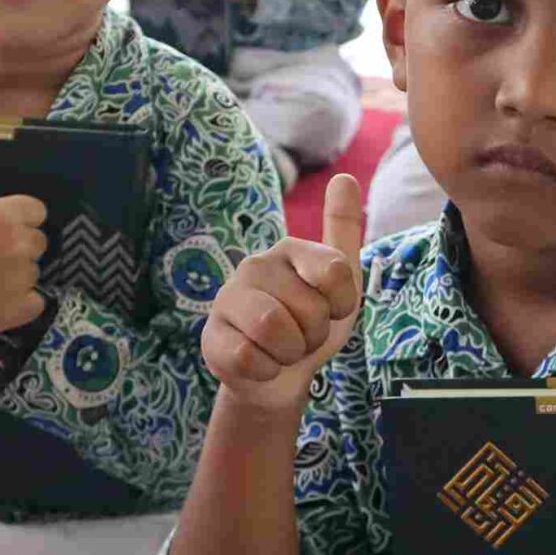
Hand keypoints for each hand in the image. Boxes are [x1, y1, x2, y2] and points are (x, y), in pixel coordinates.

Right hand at [0, 117, 47, 334]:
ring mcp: (21, 279)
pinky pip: (36, 302)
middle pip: (37, 242)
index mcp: (8, 215)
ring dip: (16, 273)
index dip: (17, 218)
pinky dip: (21, 302)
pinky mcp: (18, 309)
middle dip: (17, 246)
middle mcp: (20, 246)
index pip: (36, 212)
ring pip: (34, 272)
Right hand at [202, 174, 362, 411]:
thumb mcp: (342, 283)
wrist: (281, 377)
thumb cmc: (310, 324)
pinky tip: (261, 363)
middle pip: (308, 308)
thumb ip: (344, 231)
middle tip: (302, 336)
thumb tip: (344, 177)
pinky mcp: (210, 337)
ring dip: (290, 352)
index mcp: (288, 248)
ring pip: (275, 328)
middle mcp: (254, 265)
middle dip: (314, 335)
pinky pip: (249, 356)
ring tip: (283, 349)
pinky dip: (266, 369)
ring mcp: (227, 299)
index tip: (331, 310)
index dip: (341, 304)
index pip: (335, 271)